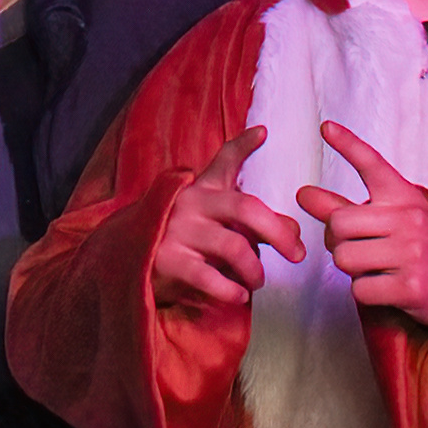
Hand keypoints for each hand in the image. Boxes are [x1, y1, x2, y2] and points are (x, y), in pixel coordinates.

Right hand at [152, 127, 304, 308]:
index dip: (243, 145)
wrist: (129, 264)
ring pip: (234, 247)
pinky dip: (231, 290)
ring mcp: (178, 231)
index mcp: (201, 191)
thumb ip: (251, 222)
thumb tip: (292, 230)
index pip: (223, 161)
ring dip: (255, 269)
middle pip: (246, 208)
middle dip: (279, 232)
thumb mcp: (212, 223)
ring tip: (257, 280)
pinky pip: (210, 278)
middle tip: (297, 255)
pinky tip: (238, 294)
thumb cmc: (182, 241)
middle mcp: (190, 204)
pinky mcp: (168, 261)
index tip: (262, 133)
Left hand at [296, 121, 427, 327]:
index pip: (372, 165)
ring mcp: (413, 253)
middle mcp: (411, 219)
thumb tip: (302, 194)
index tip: (325, 127)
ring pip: (343, 258)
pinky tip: (389, 288)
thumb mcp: (386, 221)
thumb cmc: (415, 251)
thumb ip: (342, 208)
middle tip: (360, 248)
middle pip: (338, 224)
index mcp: (404, 197)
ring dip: (351, 269)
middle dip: (337, 240)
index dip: (348, 145)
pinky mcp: (412, 287)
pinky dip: (365, 293)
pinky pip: (358, 289)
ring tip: (378, 267)